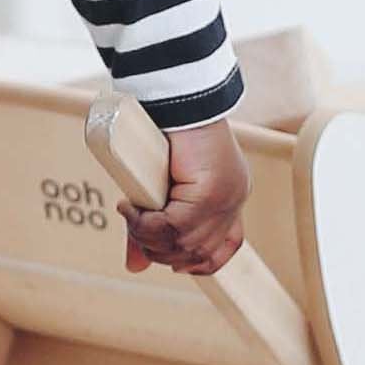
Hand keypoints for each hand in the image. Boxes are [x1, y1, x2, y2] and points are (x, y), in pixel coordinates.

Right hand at [122, 116, 251, 275]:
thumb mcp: (161, 189)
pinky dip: (148, 223)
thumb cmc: (165, 132)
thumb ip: (153, 228)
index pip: (224, 248)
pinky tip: (131, 207)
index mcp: (229, 196)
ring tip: (131, 216)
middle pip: (200, 253)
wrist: (176, 97)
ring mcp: (227, 197)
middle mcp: (233, 200)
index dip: (198, 261)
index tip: (172, 259)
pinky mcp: (211, 191)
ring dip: (151, 237)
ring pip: (186, 243)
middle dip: (163, 251)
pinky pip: (176, 225)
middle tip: (137, 230)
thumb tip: (136, 268)